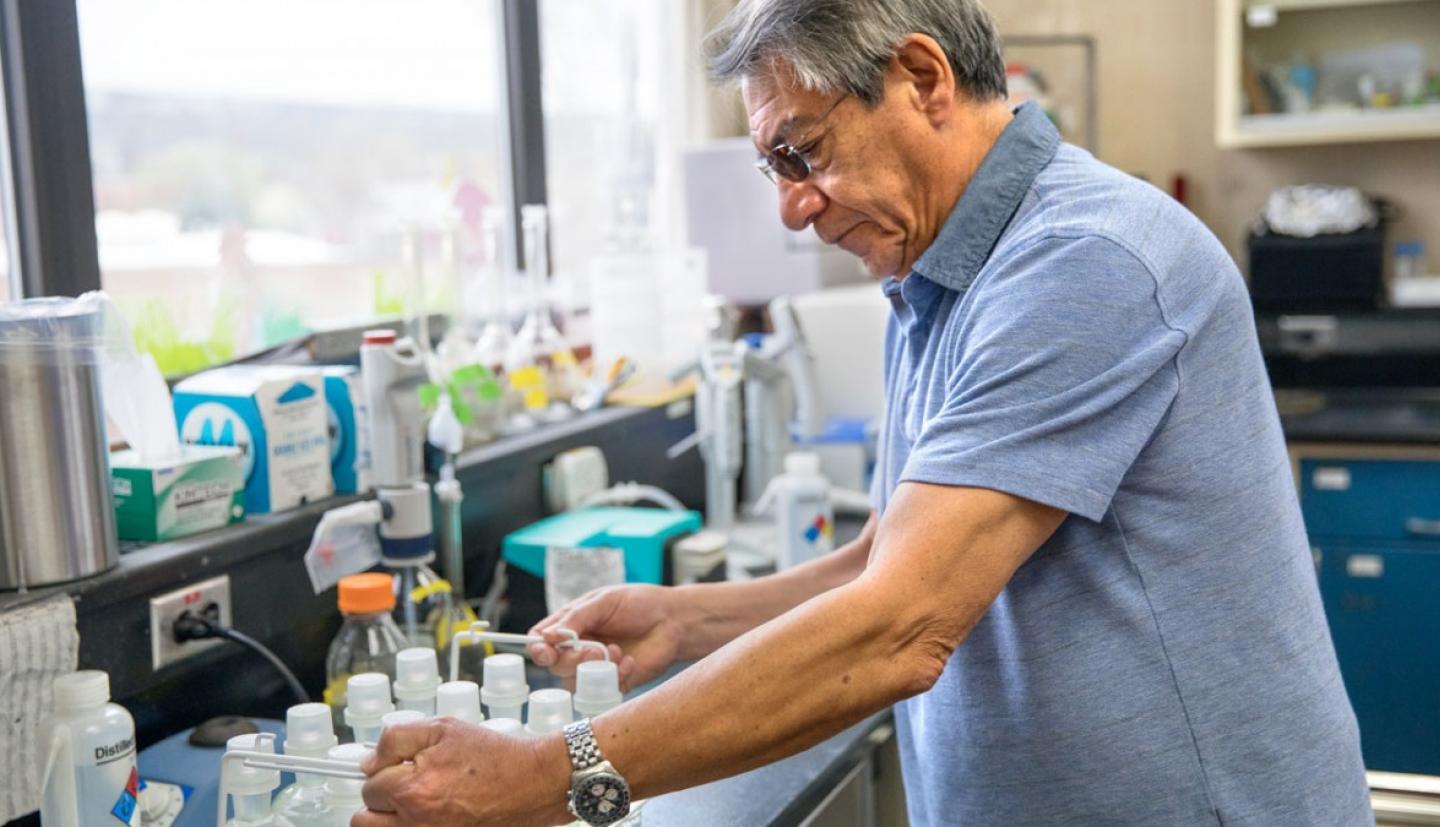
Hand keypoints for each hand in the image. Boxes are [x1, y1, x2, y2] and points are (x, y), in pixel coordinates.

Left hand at [356, 718, 571, 826]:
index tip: (398, 767)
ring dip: (387, 820)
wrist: (532, 783)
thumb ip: (397, 739)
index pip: (369, 785)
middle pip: (364, 819)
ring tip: (412, 804)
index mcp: (413, 787)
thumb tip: (369, 762)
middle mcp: (417, 820)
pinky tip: (429, 814)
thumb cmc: (495, 756)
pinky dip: (411, 826)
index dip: (383, 770)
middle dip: (378, 800)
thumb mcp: (444, 728)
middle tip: (401, 787)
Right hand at [529, 583, 684, 690]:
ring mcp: (594, 668)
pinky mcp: (613, 684)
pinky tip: (630, 661)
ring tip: (619, 652)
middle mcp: (577, 649)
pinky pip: (602, 692)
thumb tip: (548, 637)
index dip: (539, 650)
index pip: (541, 641)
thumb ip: (575, 618)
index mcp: (570, 625)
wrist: (673, 621)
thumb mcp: (604, 601)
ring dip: (595, 670)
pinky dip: (615, 678)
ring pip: (575, 683)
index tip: (549, 653)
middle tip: (596, 650)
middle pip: (556, 665)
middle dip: (573, 660)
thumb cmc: (639, 604)